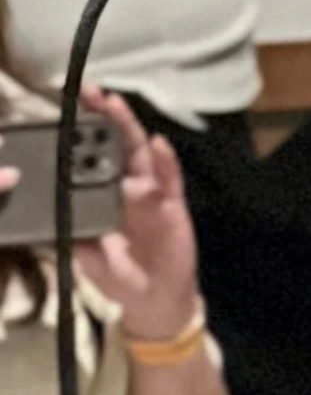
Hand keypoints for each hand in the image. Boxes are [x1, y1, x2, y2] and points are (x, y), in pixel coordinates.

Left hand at [78, 90, 199, 339]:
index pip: (87, 160)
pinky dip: (165, 160)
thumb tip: (55, 216)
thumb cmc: (118, 279)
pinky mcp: (171, 203)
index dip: (79, 137)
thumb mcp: (84, 259)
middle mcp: (124, 189)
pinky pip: (169, 177)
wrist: (156, 301)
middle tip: (91, 93)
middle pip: (114, 146)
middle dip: (103, 119)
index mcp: (99, 198)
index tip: (64, 116)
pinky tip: (158, 143)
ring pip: (139, 153)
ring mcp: (149, 193)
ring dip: (129, 128)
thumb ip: (73, 237)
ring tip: (116, 105)